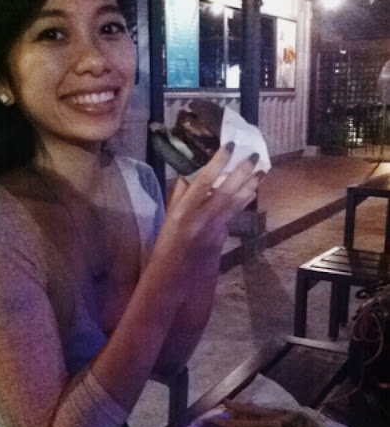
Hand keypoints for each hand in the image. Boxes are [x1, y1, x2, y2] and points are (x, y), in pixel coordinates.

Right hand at [156, 143, 260, 267]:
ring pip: (237, 203)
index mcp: (183, 211)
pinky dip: (243, 200)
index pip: (205, 181)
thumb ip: (179, 197)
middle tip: (256, 156)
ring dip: (251, 185)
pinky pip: (235, 213)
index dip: (219, 162)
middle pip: (228, 190)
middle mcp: (203, 218)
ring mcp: (216, 229)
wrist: (173, 280)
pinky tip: (251, 191)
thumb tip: (190, 175)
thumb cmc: (165, 248)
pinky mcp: (223, 237)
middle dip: (243, 172)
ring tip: (262, 171)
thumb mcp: (167, 219)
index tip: (230, 145)